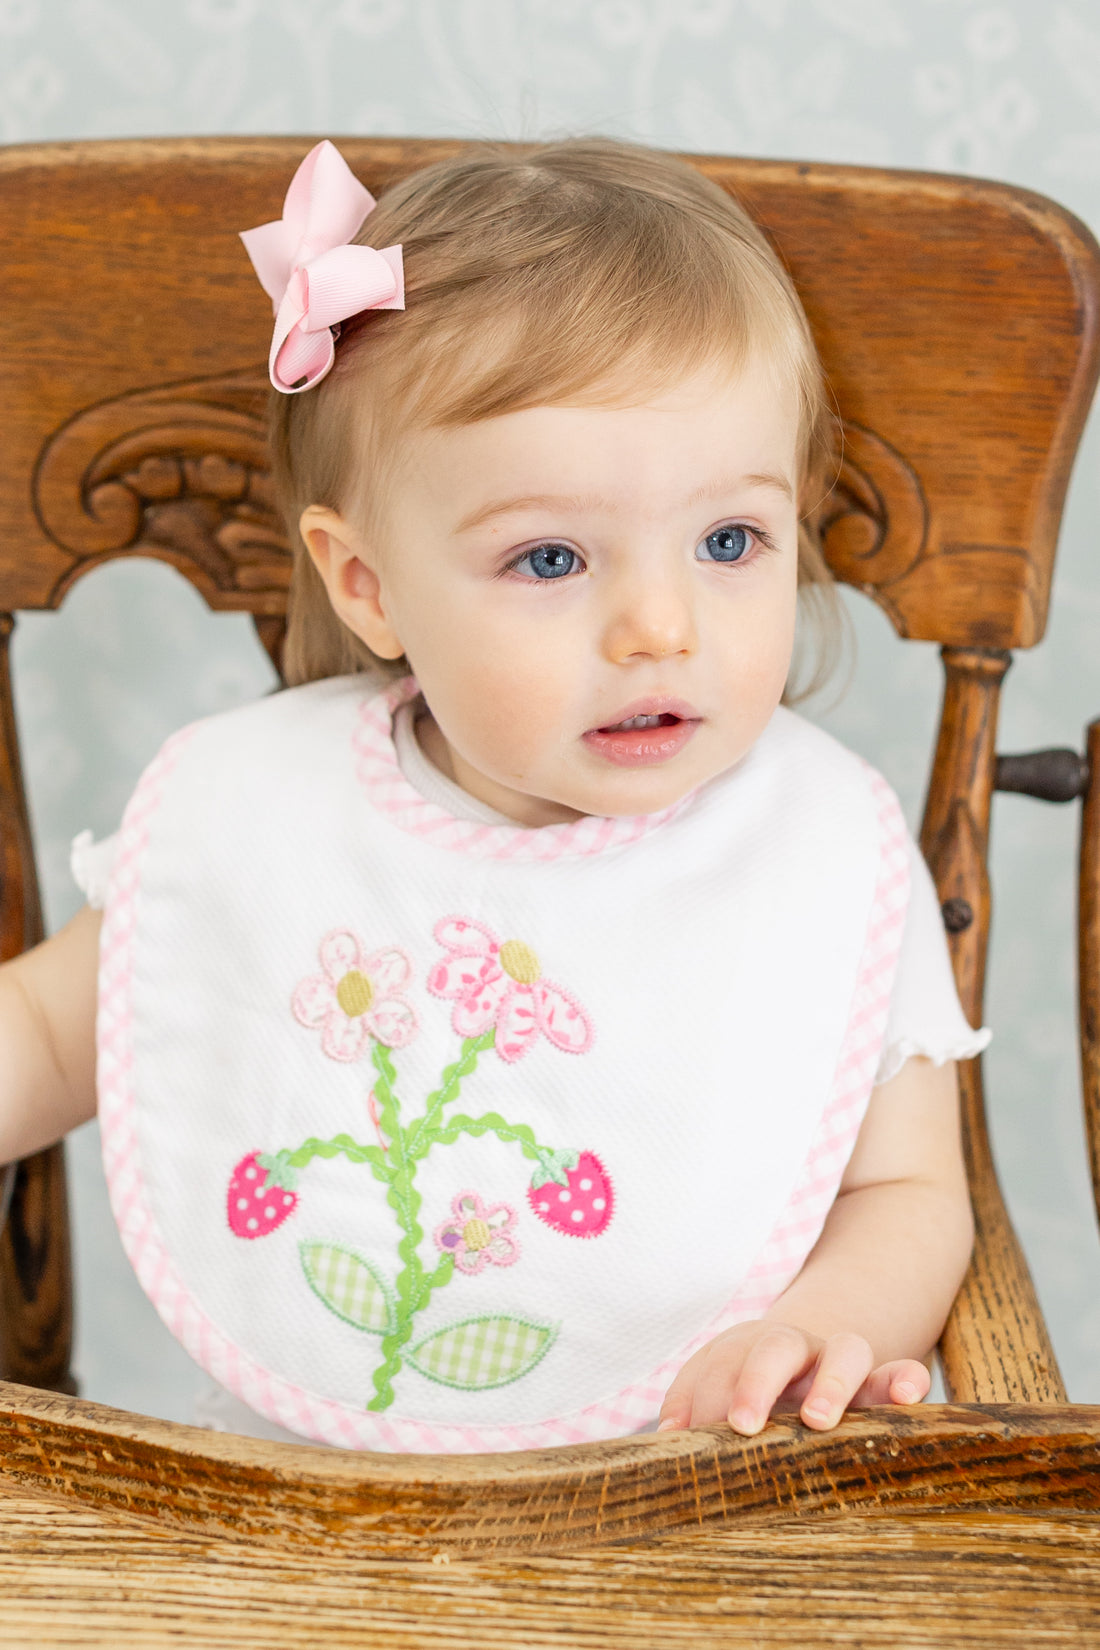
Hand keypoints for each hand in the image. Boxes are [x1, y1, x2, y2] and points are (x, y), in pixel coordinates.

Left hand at [656, 1319, 930, 1435]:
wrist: (812, 1360)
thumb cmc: (756, 1391)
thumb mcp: (721, 1390)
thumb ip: (695, 1405)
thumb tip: (667, 1438)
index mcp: (750, 1350)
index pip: (724, 1359)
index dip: (707, 1391)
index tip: (693, 1429)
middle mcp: (797, 1349)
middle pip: (776, 1346)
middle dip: (756, 1381)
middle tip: (741, 1424)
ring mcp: (842, 1361)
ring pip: (844, 1349)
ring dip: (829, 1381)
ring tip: (817, 1419)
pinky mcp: (882, 1382)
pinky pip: (900, 1372)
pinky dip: (904, 1378)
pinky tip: (908, 1392)